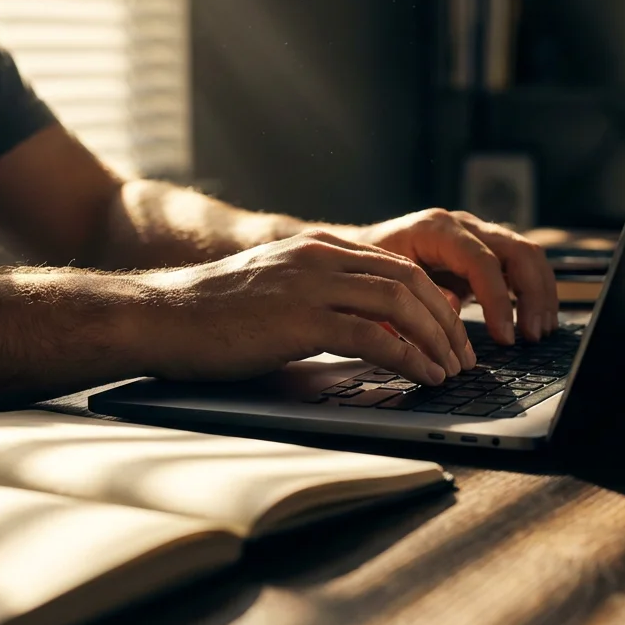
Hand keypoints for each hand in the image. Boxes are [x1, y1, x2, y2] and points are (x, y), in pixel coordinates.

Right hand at [129, 230, 477, 384]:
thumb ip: (320, 301)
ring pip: (399, 302)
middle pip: (409, 280)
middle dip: (445, 321)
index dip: (433, 300)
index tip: (449, 333)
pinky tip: (423, 376)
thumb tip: (364, 336)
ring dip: (435, 339)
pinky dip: (408, 357)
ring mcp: (311, 284)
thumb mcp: (277, 293)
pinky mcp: (300, 319)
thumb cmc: (212, 316)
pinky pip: (372, 335)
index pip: (397, 266)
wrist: (160, 315)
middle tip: (463, 357)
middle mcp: (321, 257)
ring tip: (451, 370)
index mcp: (318, 248)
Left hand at [348, 209, 557, 344]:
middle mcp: (463, 225)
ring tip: (538, 332)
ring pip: (528, 254)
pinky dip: (534, 292)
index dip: (498, 300)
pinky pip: (522, 265)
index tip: (504, 337)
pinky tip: (534, 321)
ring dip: (540, 294)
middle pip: (517, 251)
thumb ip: (416, 295)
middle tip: (532, 335)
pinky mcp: (485, 250)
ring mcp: (478, 234)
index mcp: (437, 229)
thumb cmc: (368, 269)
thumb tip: (453, 309)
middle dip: (532, 295)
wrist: (358, 252)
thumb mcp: (384, 283)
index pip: (482, 261)